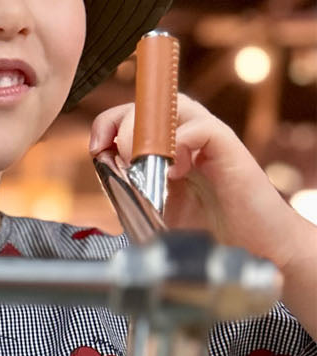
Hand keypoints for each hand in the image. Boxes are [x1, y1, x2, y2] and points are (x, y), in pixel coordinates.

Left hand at [88, 92, 310, 277]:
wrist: (257, 250)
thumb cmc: (209, 235)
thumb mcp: (155, 216)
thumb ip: (129, 194)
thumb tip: (102, 170)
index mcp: (169, 151)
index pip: (136, 117)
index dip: (110, 123)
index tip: (97, 149)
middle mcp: (189, 141)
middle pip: (153, 104)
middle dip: (122, 120)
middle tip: (110, 151)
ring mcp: (210, 144)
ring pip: (177, 107)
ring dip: (147, 129)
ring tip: (136, 158)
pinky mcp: (230, 152)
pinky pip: (203, 129)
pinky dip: (180, 144)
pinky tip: (173, 173)